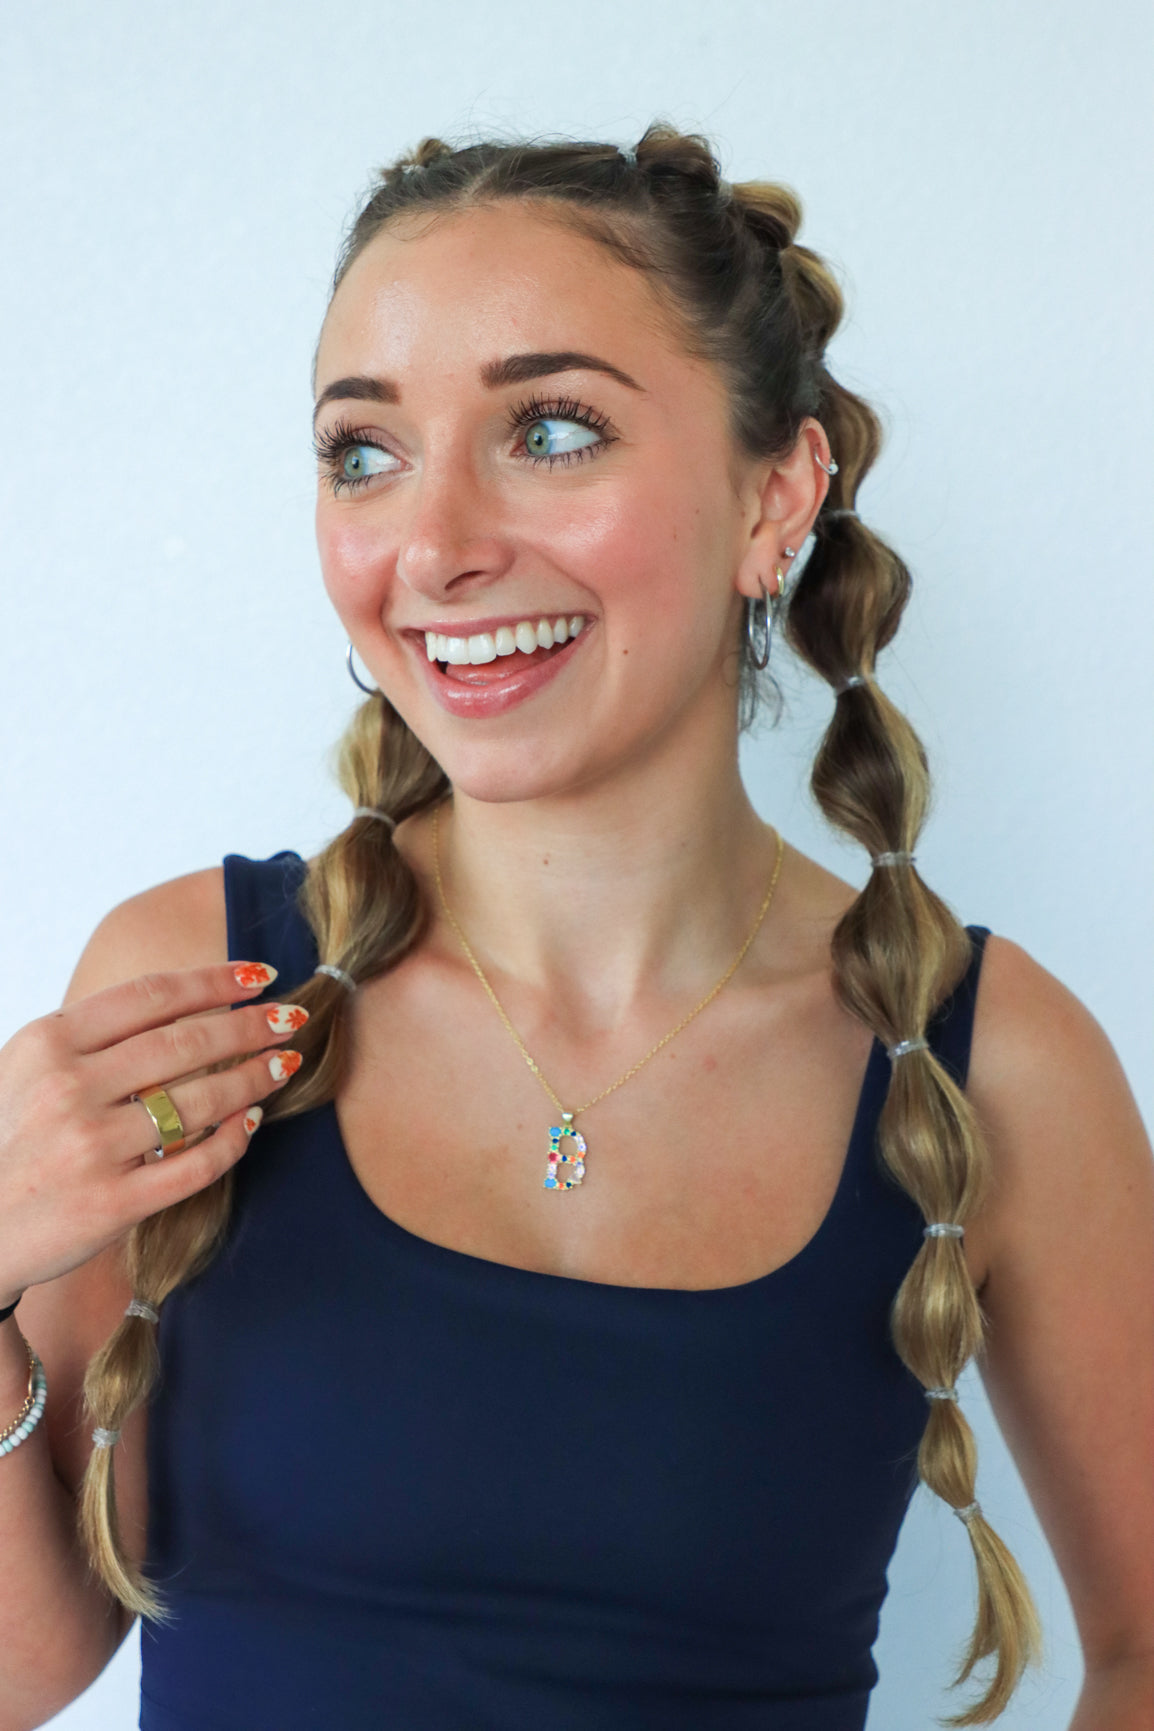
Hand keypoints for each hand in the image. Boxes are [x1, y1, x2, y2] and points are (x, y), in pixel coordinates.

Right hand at [0, 963, 306, 1304]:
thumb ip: (94, 1036)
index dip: (214, 981)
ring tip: (283, 1064)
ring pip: (199, 1103)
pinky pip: (195, 1165)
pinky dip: (234, 1139)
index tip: (260, 975)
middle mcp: (68, 1090)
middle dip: (249, 1026)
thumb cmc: (12, 1135)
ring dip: (253, 1078)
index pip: (150, 996)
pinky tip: (253, 1120)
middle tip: (291, 1017)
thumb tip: (188, 999)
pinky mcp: (111, 1203)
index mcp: (48, 1043)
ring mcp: (91, 1149)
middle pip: (184, 1043)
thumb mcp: (29, 1067)